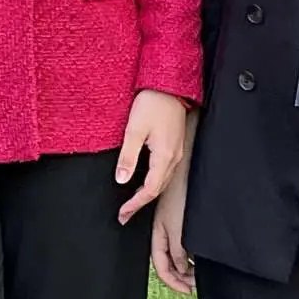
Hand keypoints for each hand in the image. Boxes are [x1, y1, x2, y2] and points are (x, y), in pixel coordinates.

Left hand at [115, 89, 188, 223]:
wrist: (170, 84)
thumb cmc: (152, 103)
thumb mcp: (134, 130)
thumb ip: (128, 157)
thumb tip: (121, 179)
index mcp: (164, 156)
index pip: (150, 190)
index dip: (135, 204)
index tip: (123, 213)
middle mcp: (174, 157)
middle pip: (158, 189)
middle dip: (140, 203)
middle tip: (124, 214)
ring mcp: (177, 152)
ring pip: (163, 181)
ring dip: (147, 194)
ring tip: (132, 202)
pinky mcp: (175, 145)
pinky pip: (166, 171)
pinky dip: (154, 182)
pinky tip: (145, 182)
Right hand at [150, 165, 195, 293]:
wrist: (187, 171)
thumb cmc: (180, 195)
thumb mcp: (178, 230)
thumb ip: (176, 252)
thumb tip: (180, 269)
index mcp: (157, 235)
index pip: (160, 267)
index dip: (173, 282)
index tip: (188, 291)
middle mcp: (164, 232)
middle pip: (168, 263)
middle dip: (181, 277)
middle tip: (196, 285)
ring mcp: (173, 225)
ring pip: (178, 254)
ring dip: (188, 266)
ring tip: (201, 273)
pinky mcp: (183, 218)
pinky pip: (185, 244)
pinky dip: (193, 254)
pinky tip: (202, 256)